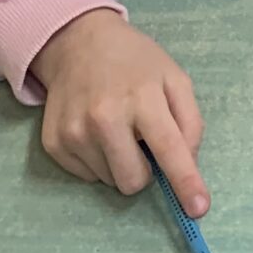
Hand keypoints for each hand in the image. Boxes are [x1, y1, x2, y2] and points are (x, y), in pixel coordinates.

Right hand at [31, 9, 206, 212]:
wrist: (80, 44)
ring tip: (117, 127)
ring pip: (110, 181)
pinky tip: (97, 131)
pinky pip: (87, 176)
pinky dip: (98, 160)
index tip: (198, 208)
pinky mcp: (54, 144)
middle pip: (134, 180)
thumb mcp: (175, 78)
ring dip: (120, 162)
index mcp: (143, 97)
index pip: (170, 148)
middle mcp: (105, 117)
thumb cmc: (136, 63)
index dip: (186, 181)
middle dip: (145, 171)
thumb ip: (190, 121)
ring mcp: (75, 132)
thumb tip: (189, 163)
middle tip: (142, 141)